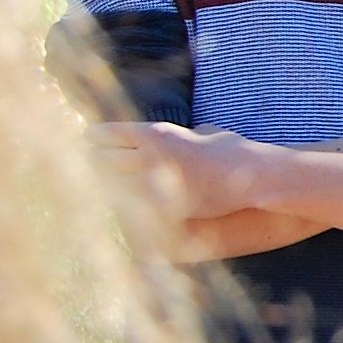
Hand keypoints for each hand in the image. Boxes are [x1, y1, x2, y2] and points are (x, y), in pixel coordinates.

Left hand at [93, 121, 277, 224]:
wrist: (251, 178)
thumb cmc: (234, 153)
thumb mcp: (208, 134)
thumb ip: (190, 134)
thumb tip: (194, 133)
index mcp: (155, 133)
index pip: (105, 133)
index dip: (95, 138)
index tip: (91, 141)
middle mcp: (146, 156)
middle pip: (98, 159)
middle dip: (95, 162)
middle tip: (93, 165)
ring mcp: (150, 184)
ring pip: (107, 186)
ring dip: (105, 186)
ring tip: (105, 188)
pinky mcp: (157, 207)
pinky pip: (125, 209)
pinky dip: (121, 207)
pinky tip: (123, 208)